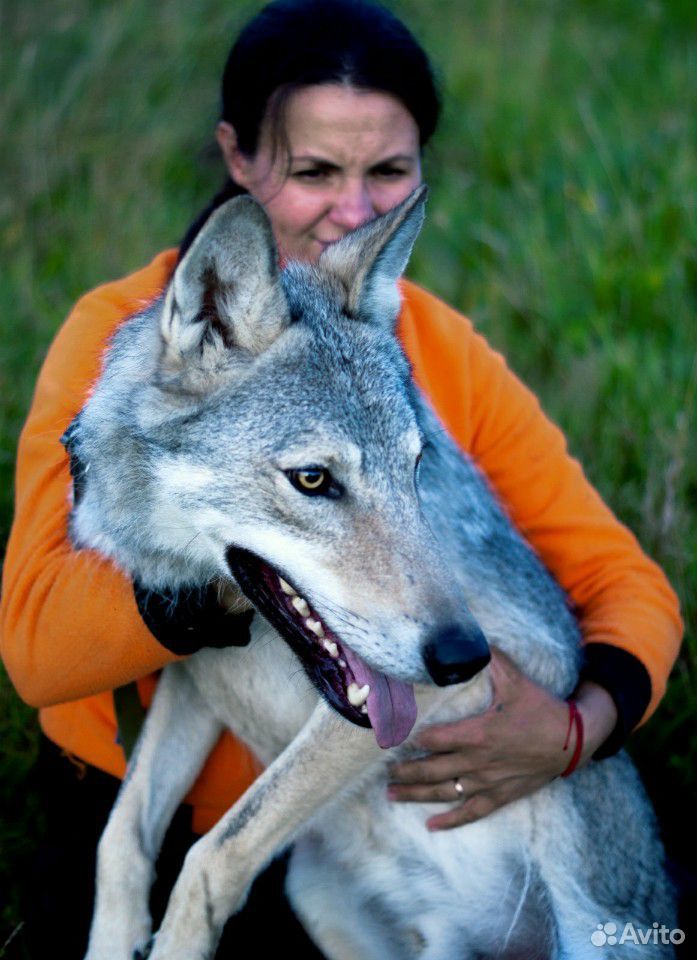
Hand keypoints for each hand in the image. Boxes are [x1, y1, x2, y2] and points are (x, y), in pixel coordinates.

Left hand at [387, 647, 616, 829]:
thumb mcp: (514, 679)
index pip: (435, 739)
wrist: (574, 740)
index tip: (391, 739)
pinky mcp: (501, 795)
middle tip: (384, 772)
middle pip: (433, 769)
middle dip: (405, 771)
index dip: (411, 740)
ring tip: (392, 795)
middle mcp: (479, 761)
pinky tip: (431, 826)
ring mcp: (489, 781)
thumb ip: (490, 659)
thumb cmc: (541, 708)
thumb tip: (470, 637)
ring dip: (417, 794)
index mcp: (479, 732)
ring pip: (446, 792)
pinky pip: (472, 811)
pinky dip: (451, 820)